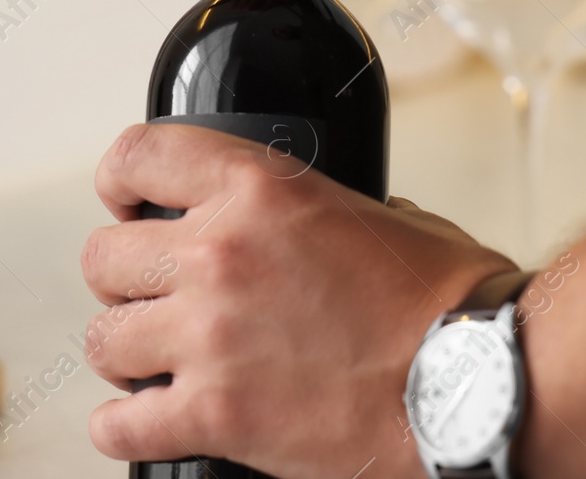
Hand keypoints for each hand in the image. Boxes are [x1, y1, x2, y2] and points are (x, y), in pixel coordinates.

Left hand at [80, 124, 514, 477]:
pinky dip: (123, 429)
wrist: (482, 385)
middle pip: (103, 257)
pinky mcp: (217, 415)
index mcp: (259, 190)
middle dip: (124, 281)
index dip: (120, 181)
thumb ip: (310, 211)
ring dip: (124, 353)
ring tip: (153, 362)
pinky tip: (141, 423)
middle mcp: (220, 254)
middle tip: (152, 298)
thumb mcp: (378, 214)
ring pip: (103, 339)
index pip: (138, 156)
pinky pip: (123, 426)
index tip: (126, 203)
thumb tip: (290, 227)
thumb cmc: (450, 306)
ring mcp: (210, 336)